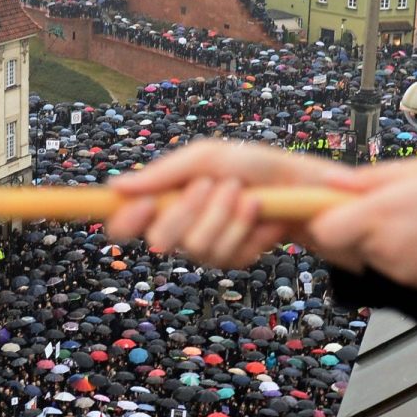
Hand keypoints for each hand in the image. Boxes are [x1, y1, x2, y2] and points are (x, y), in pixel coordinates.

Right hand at [105, 139, 359, 267]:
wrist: (301, 183)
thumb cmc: (252, 165)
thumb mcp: (207, 157)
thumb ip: (164, 172)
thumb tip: (115, 185)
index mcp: (166, 200)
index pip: (125, 223)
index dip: (126, 220)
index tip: (143, 206)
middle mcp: (180, 227)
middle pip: (160, 239)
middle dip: (190, 210)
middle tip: (217, 184)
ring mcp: (207, 247)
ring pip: (198, 247)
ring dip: (227, 216)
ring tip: (249, 195)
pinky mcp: (235, 259)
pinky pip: (229, 255)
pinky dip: (248, 230)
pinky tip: (263, 216)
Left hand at [306, 159, 416, 288]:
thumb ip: (371, 179)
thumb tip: (336, 183)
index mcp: (381, 214)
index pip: (322, 229)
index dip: (317, 218)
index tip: (315, 208)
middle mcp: (384, 249)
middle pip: (338, 244)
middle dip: (344, 227)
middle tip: (371, 206)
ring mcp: (398, 272)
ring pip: (363, 256)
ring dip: (372, 239)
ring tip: (409, 218)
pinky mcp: (412, 286)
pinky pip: (387, 267)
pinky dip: (395, 253)